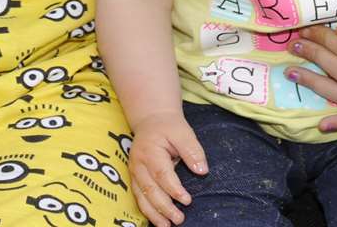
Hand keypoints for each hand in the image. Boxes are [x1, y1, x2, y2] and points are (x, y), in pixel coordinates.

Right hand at [126, 110, 206, 226]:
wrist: (151, 120)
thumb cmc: (168, 127)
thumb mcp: (183, 132)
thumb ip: (192, 150)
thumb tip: (202, 171)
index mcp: (150, 151)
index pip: (161, 174)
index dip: (174, 189)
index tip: (188, 201)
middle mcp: (138, 164)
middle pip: (150, 189)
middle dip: (164, 207)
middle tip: (179, 219)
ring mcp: (134, 172)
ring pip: (141, 197)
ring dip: (153, 214)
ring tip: (167, 226)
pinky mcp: (135, 178)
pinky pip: (138, 197)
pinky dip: (147, 211)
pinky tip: (158, 220)